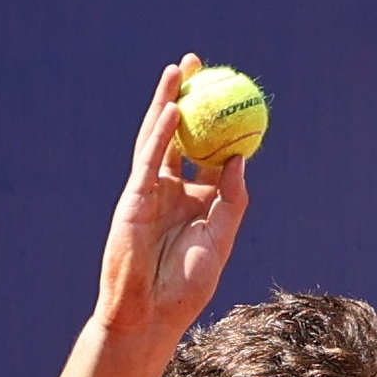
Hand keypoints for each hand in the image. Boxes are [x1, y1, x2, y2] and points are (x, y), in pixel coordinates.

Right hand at [97, 56, 247, 347]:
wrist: (150, 312)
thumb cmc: (186, 286)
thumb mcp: (220, 240)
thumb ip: (232, 200)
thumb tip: (242, 159)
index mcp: (198, 200)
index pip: (210, 152)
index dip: (219, 123)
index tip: (233, 94)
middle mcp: (173, 189)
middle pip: (182, 133)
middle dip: (189, 96)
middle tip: (199, 64)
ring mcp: (151, 190)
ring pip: (160, 136)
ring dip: (168, 100)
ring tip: (178, 69)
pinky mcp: (134, 196)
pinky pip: (150, 157)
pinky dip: (161, 133)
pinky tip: (174, 109)